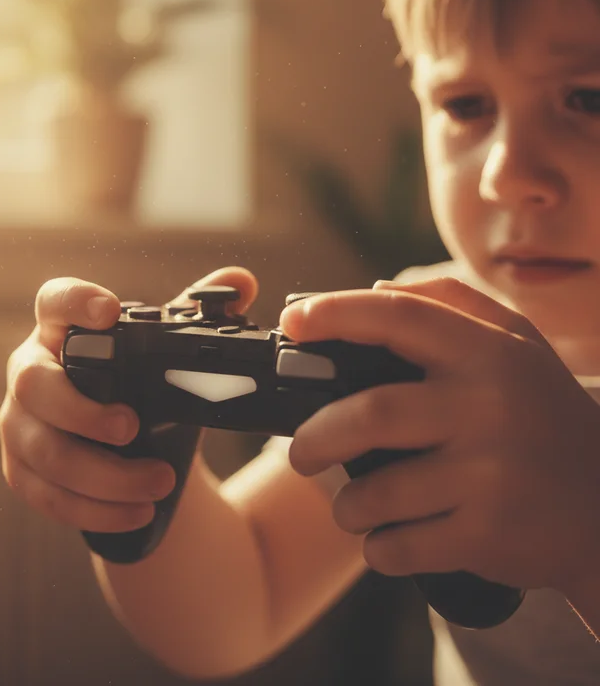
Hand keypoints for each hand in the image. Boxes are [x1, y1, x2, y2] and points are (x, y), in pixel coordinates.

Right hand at [0, 266, 257, 533]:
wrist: (124, 444)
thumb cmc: (138, 384)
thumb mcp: (164, 351)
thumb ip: (198, 314)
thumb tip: (242, 282)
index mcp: (61, 331)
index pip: (53, 301)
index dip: (74, 302)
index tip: (110, 312)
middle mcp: (29, 371)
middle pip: (33, 384)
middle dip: (83, 411)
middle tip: (133, 427)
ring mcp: (18, 424)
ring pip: (46, 452)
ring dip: (105, 476)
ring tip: (160, 481)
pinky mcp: (21, 471)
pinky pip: (48, 496)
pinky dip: (97, 509)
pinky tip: (137, 511)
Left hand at [280, 277, 599, 596]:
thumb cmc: (543, 414)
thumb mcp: (516, 344)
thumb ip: (449, 303)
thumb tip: (374, 288)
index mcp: (486, 354)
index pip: (397, 317)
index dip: (334, 313)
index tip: (292, 323)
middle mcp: (488, 408)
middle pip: (369, 414)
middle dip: (315, 438)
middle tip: (299, 452)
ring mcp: (490, 475)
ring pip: (376, 492)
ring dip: (346, 505)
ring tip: (349, 505)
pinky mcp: (489, 535)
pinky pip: (401, 545)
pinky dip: (377, 548)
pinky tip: (384, 540)